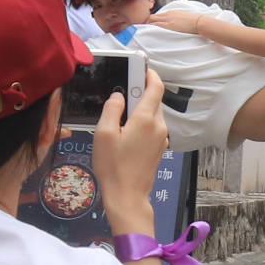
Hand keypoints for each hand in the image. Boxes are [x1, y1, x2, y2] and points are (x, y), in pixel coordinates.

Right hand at [92, 65, 171, 233]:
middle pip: (154, 100)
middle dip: (140, 92)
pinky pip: (152, 127)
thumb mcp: (104, 134)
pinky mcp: (159, 149)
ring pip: (153, 114)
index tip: (140, 67)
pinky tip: (126, 132)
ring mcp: (161, 138)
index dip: (149, 74)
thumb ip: (111, 109)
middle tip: (121, 92)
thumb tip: (118, 96)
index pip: (155, 87)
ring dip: (140, 109)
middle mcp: (158, 126)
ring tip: (120, 115)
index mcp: (146, 119)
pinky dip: (142, 122)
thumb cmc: (113, 166)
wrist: (128, 196)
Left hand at [149, 5, 210, 35]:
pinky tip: (147, 29)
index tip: (149, 23)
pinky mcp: (169, 25)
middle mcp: (168, 14)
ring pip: (153, 20)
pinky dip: (151, 27)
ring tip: (143, 29)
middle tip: (143, 26)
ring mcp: (168, 20)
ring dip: (148, 24)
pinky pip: (156, 25)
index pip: (158, 15)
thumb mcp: (184, 16)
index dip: (152, 19)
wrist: (198, 22)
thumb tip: (176, 23)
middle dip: (148, 21)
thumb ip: (177, 18)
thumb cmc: (194, 21)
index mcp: (172, 12)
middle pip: (153, 16)